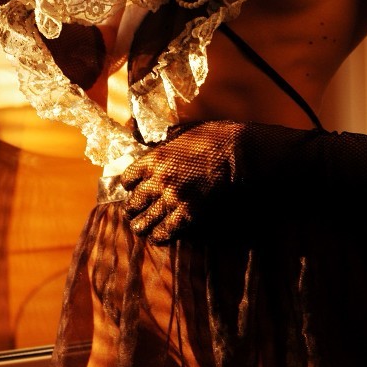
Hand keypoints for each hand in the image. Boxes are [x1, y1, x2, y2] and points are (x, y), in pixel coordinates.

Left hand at [121, 120, 244, 242]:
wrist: (238, 152)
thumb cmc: (215, 136)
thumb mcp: (184, 130)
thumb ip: (168, 138)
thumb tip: (161, 139)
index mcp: (155, 158)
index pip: (128, 177)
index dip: (128, 184)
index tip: (131, 187)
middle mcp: (158, 180)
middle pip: (134, 202)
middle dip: (132, 208)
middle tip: (132, 211)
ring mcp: (173, 198)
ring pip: (145, 221)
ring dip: (141, 225)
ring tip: (140, 228)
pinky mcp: (189, 213)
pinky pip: (166, 231)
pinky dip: (159, 235)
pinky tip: (157, 236)